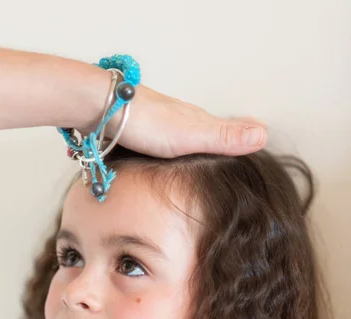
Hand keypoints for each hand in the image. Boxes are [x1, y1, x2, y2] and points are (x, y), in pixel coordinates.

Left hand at [104, 84, 267, 157]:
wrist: (105, 109)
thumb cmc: (149, 124)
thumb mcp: (193, 135)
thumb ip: (225, 137)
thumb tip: (264, 135)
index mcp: (195, 121)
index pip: (226, 129)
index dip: (241, 136)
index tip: (258, 140)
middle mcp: (178, 120)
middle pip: (204, 130)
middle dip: (217, 141)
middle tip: (231, 151)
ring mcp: (158, 125)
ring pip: (180, 136)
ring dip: (190, 145)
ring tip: (200, 158)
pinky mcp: (138, 133)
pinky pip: (159, 143)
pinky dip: (167, 149)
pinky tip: (163, 159)